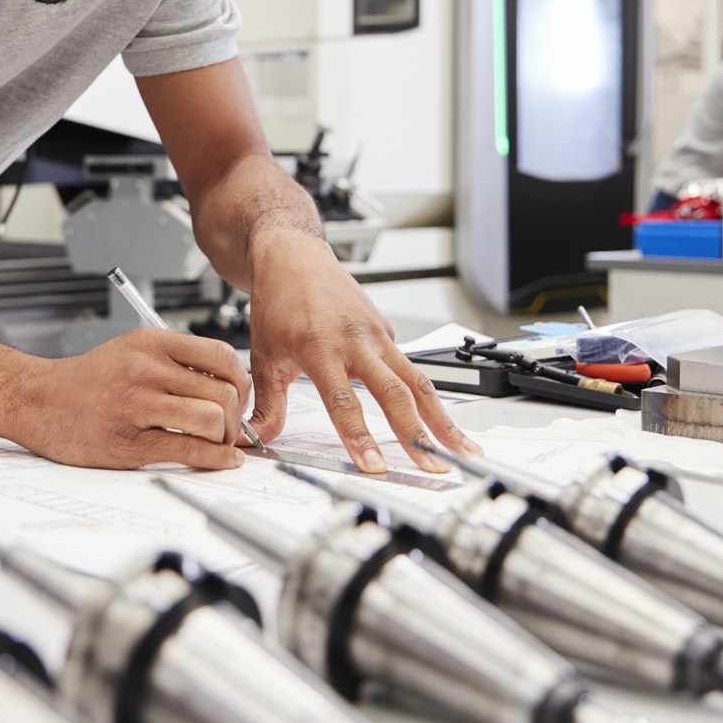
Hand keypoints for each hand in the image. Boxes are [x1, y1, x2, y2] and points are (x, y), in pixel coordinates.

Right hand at [7, 328, 249, 469]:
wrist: (37, 401)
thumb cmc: (86, 381)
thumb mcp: (131, 351)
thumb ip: (174, 362)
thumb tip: (225, 384)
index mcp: (150, 343)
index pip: (221, 355)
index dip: (240, 380)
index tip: (237, 396)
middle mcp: (146, 370)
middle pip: (222, 391)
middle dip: (235, 415)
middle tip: (229, 426)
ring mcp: (137, 406)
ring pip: (211, 419)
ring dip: (224, 437)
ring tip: (217, 442)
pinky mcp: (130, 443)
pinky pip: (188, 450)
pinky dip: (215, 459)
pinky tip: (222, 460)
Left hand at [245, 232, 479, 473]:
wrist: (293, 256)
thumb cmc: (278, 300)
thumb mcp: (264, 355)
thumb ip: (268, 403)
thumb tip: (261, 438)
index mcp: (320, 346)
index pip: (343, 402)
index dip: (359, 437)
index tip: (374, 466)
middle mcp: (355, 339)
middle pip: (395, 393)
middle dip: (417, 435)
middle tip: (434, 467)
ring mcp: (376, 334)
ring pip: (416, 380)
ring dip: (441, 418)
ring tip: (460, 448)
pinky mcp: (387, 331)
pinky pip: (408, 367)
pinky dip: (426, 396)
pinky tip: (438, 420)